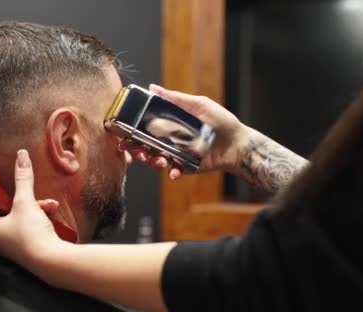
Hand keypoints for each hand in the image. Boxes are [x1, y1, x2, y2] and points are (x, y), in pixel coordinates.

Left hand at [0, 150, 64, 266]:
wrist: (52, 260)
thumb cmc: (30, 234)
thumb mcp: (25, 202)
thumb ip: (22, 178)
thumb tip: (21, 155)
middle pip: (7, 207)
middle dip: (26, 198)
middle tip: (35, 195)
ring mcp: (10, 244)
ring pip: (22, 215)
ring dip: (37, 207)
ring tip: (49, 206)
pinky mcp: (25, 247)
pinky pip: (30, 225)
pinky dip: (40, 217)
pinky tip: (51, 214)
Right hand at [122, 84, 248, 178]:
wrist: (238, 143)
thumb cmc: (221, 121)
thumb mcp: (199, 105)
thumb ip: (176, 99)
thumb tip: (153, 88)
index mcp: (170, 123)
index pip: (145, 126)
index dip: (133, 130)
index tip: (124, 134)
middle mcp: (170, 138)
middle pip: (145, 145)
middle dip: (137, 149)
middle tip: (136, 151)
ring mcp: (176, 153)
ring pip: (156, 159)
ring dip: (152, 161)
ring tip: (159, 161)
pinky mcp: (185, 166)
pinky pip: (173, 171)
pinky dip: (172, 172)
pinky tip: (175, 171)